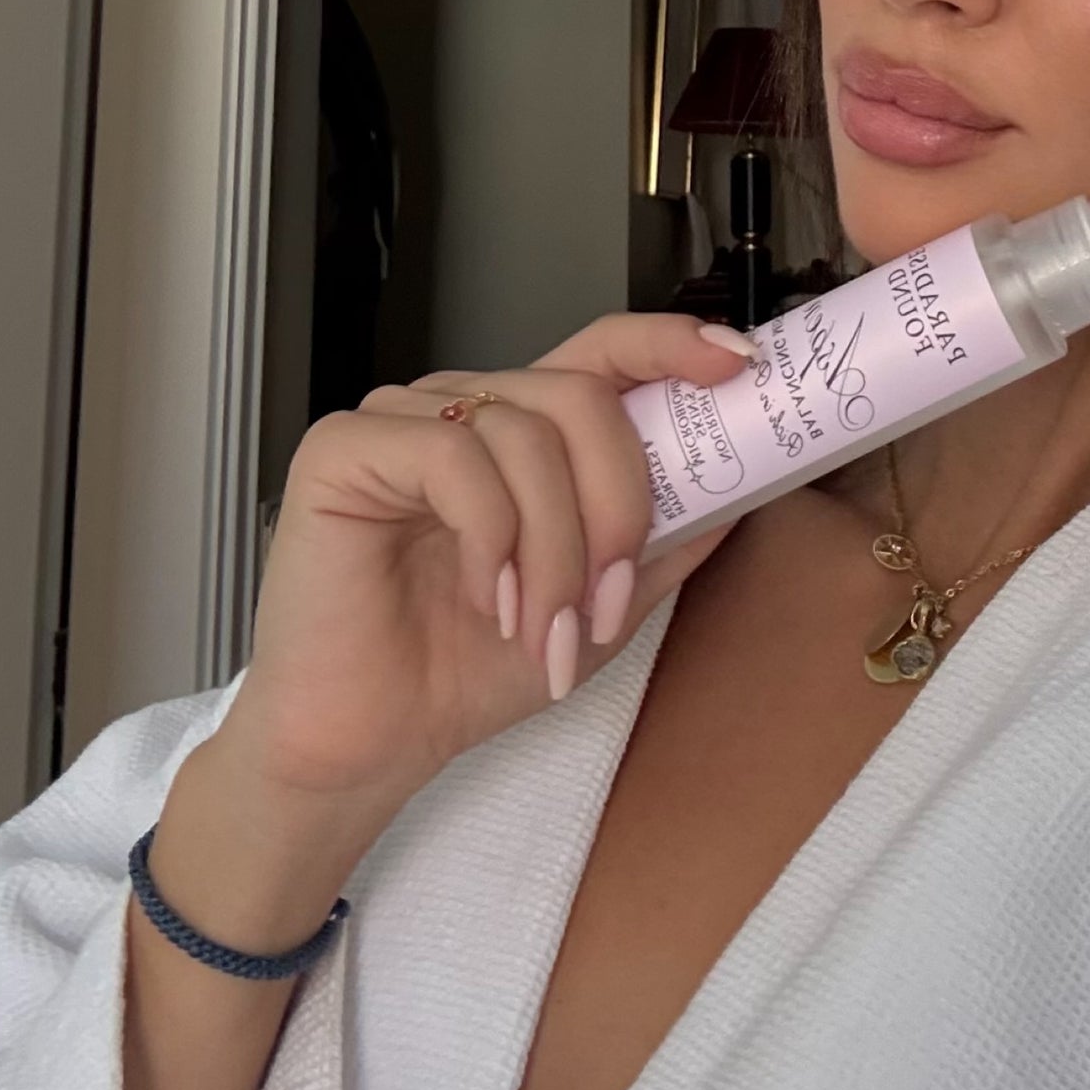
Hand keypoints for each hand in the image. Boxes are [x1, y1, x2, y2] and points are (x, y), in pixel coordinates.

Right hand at [213, 312, 752, 845]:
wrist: (369, 745)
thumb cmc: (466, 671)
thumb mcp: (599, 608)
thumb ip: (666, 543)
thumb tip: (745, 488)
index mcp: (524, 432)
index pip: (602, 352)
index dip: (669, 343)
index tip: (735, 366)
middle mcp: (465, 409)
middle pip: (580, 397)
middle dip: (617, 503)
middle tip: (609, 599)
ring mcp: (402, 420)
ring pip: (524, 435)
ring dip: (554, 548)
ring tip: (541, 626)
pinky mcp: (344, 447)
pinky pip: (453, 457)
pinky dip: (490, 538)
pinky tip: (487, 599)